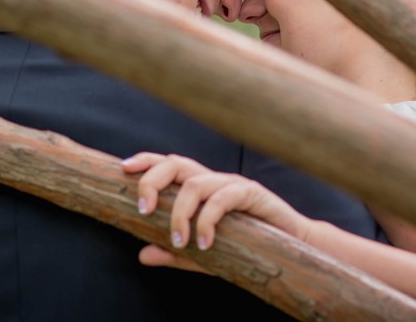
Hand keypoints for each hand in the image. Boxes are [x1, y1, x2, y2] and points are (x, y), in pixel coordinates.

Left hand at [121, 153, 311, 258]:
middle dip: (153, 180)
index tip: (123, 168)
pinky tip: (204, 244)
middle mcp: (214, 180)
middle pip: (176, 163)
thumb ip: (174, 253)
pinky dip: (208, 221)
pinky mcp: (252, 194)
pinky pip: (223, 199)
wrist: (293, 249)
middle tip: (142, 209)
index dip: (146, 161)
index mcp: (200, 187)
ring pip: (196, 184)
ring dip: (180, 213)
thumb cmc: (247, 247)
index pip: (168, 164)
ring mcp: (233, 184)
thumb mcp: (203, 255)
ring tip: (178, 240)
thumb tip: (142, 254)